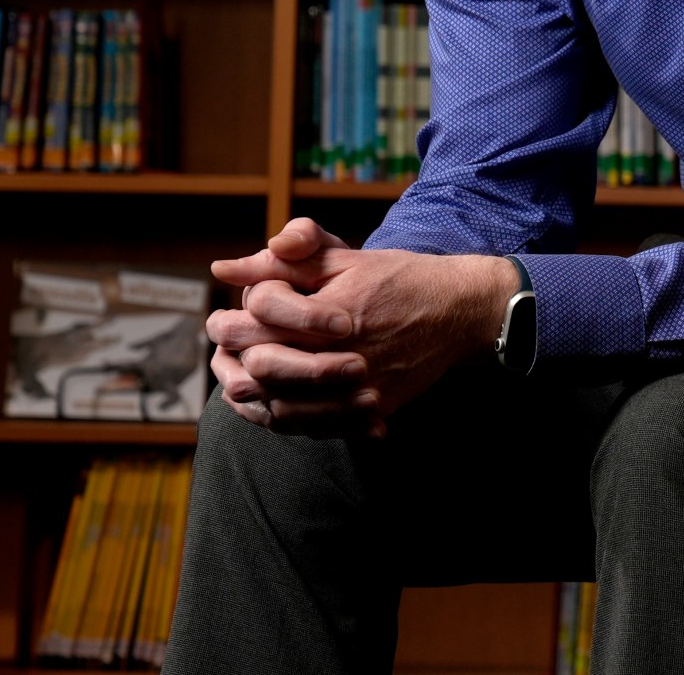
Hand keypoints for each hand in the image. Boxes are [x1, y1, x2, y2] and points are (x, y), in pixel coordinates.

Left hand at [205, 218, 516, 438]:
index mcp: (331, 308)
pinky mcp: (375, 407)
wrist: (459, 309)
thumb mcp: (344, 258)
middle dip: (237, 360)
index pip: (257, 319)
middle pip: (265, 366)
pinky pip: (319, 427)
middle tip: (230, 354)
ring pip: (285, 406)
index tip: (226, 321)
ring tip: (247, 381)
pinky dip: (289, 420)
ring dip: (257, 394)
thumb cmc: (400, 278)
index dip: (232, 320)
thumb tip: (224, 269)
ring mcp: (361, 385)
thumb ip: (284, 262)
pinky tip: (279, 405)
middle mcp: (344, 351)